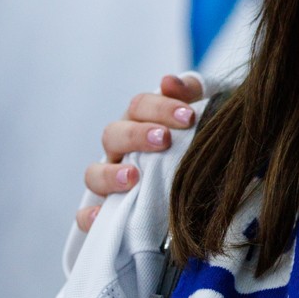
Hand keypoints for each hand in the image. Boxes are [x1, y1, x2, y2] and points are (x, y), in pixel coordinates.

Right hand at [76, 72, 203, 231]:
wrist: (213, 190)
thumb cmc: (201, 146)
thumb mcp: (204, 116)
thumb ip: (192, 92)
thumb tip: (170, 82)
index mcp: (141, 123)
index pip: (139, 107)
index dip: (160, 107)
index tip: (189, 116)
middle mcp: (121, 150)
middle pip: (113, 134)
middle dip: (137, 134)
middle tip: (164, 139)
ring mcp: (110, 182)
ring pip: (94, 174)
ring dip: (110, 174)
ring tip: (133, 177)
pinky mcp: (107, 213)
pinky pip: (85, 216)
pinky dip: (88, 216)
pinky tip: (100, 216)